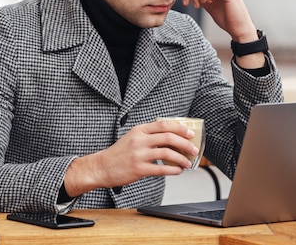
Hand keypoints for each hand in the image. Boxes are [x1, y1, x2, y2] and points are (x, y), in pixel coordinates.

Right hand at [63, 121, 198, 196]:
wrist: (102, 167)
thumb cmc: (119, 153)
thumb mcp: (132, 138)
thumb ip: (149, 135)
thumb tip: (171, 138)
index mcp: (139, 130)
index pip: (163, 125)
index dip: (179, 128)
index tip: (190, 133)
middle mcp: (139, 140)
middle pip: (168, 137)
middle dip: (185, 143)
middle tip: (193, 149)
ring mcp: (139, 155)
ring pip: (167, 153)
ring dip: (181, 158)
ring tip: (187, 163)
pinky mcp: (139, 169)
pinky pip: (161, 169)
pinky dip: (173, 170)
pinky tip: (178, 171)